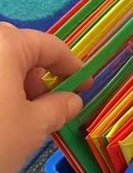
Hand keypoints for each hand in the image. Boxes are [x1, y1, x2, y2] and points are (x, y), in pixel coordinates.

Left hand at [0, 23, 82, 172]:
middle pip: (18, 49)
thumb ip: (59, 107)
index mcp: (5, 45)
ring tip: (17, 116)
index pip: (50, 46)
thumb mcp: (33, 127)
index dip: (72, 66)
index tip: (85, 85)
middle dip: (36, 75)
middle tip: (45, 105)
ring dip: (11, 83)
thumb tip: (72, 99)